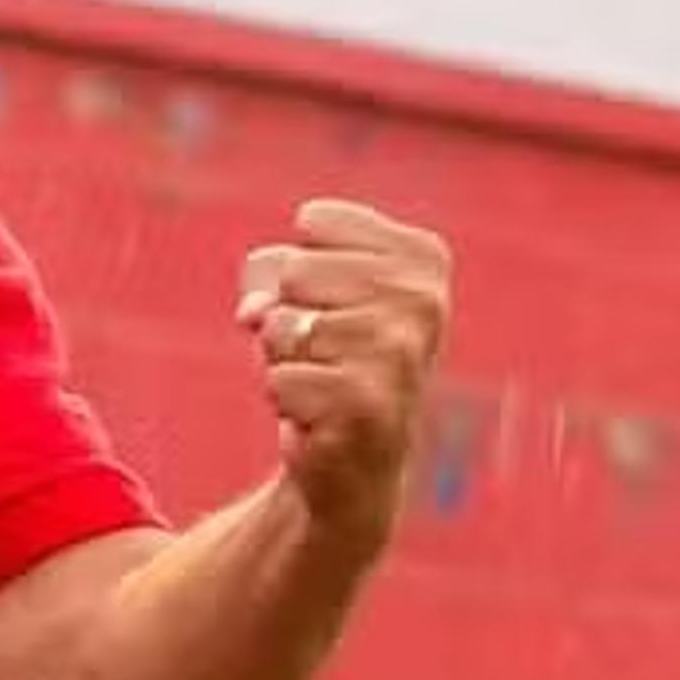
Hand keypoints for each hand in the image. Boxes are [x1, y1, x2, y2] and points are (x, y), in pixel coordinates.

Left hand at [236, 198, 454, 541]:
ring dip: (284, 359)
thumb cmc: (329, 355)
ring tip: (321, 381)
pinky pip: (278, 378)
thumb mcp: (300, 290)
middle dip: (289, 314)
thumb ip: (268, 272)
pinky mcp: (367, 405)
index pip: (315, 219)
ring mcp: (399, 354)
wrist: (356, 460)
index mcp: (424, 258)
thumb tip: (255, 313)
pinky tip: (319, 415)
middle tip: (323, 351)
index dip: (298, 264)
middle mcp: (425, 301)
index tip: (334, 302)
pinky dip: (283, 398)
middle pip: (294, 271)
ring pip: (282, 326)